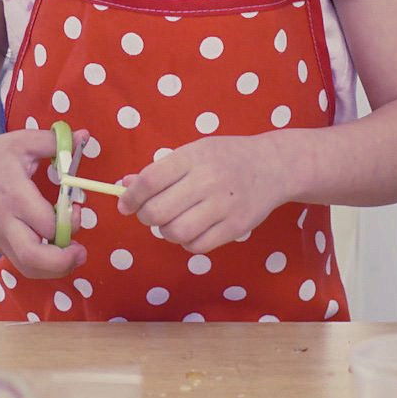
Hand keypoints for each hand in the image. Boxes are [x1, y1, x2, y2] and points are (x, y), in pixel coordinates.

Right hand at [0, 126, 90, 279]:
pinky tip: (51, 245)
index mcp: (14, 195)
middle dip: (63, 262)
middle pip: (33, 258)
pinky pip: (20, 261)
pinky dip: (39, 261)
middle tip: (80, 252)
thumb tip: (85, 137)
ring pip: (26, 267)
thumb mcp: (25, 141)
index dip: (70, 223)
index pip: (47, 225)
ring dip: (53, 268)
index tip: (77, 209)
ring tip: (70, 255)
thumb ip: (57, 143)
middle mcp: (3, 221)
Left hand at [117, 133, 295, 254]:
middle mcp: (208, 181)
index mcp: (193, 157)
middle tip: (151, 213)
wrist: (272, 166)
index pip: (150, 180)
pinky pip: (197, 246)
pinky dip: (187, 242)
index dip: (131, 196)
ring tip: (173, 221)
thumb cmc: (225, 158)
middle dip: (146, 216)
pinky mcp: (236, 227)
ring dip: (166, 231)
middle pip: (158, 211)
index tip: (125, 203)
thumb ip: (160, 170)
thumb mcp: (193, 152)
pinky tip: (192, 229)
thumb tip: (124, 186)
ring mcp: (224, 206)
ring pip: (175, 232)